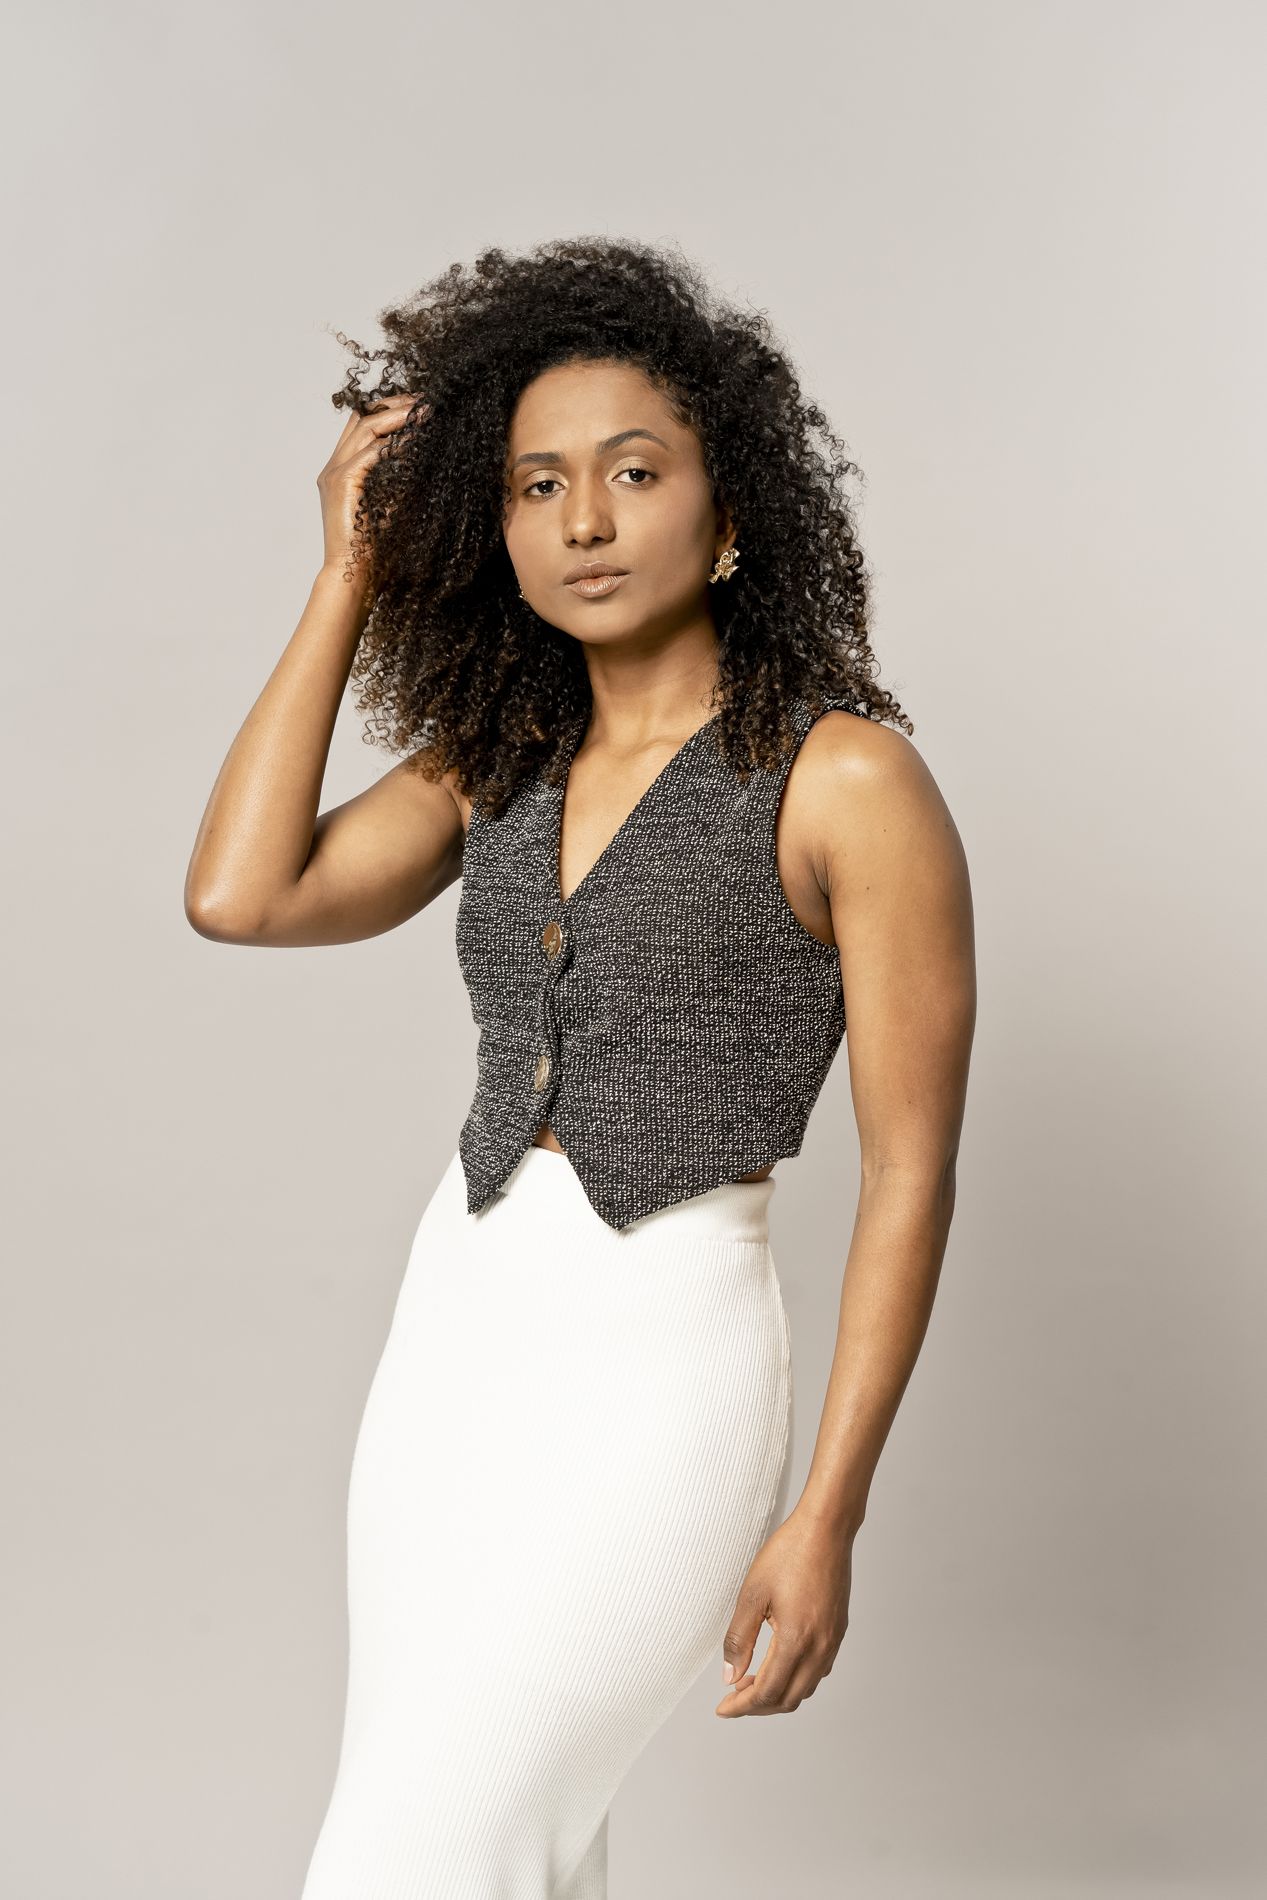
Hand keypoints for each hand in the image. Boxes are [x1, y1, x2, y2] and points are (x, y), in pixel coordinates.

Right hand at [316, 393, 428, 582]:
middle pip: (362, 418)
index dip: (389, 410)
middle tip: (425, 399)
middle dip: (395, 404)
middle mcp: (333, 468)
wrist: (354, 577)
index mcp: (341, 471)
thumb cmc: (376, 550)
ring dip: (398, 416)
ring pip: (366, 428)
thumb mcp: (391, 505)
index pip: (362, 425)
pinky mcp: (342, 484)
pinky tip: (416, 438)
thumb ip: (399, 480)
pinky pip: (371, 452)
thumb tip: (425, 459)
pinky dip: (395, 442)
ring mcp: (334, 474)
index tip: (418, 405)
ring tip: (424, 410)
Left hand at [715, 1507, 853, 1716]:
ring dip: (778, 1693)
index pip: (767, 1693)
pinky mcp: (838, 1630)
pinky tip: (778, 1663)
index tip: (723, 1708)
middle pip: (788, 1699)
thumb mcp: (752, 1593)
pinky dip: (796, 1678)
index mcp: (796, 1640)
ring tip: (751, 1680)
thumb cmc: (789, 1553)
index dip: (742, 1706)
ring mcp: (832, 1640)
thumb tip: (730, 1676)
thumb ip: (739, 1638)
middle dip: (758, 1705)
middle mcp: (820, 1647)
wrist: (826, 1529)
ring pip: (805, 1688)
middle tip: (733, 1697)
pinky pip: (818, 1670)